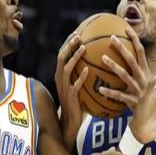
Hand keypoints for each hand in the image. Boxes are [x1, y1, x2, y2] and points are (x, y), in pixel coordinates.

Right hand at [55, 32, 87, 148]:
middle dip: (69, 45)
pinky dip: (80, 76)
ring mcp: (64, 87)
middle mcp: (60, 78)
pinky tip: (87, 70)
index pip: (62, 54)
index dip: (68, 43)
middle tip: (79, 35)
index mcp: (61, 74)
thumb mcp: (76, 86)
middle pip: (61, 57)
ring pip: (66, 68)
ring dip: (74, 57)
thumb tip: (95, 62)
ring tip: (82, 48)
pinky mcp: (70, 96)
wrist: (69, 122)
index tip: (77, 32)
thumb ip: (81, 74)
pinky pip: (75, 85)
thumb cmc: (76, 103)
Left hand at [98, 27, 155, 142]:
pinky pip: (119, 96)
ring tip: (102, 59)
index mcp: (145, 72)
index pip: (140, 51)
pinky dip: (109, 92)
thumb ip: (135, 71)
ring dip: (114, 66)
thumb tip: (128, 57)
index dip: (134, 39)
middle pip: (133, 59)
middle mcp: (143, 78)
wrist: (152, 119)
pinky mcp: (134, 101)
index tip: (125, 28)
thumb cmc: (145, 99)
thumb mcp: (142, 84)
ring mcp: (139, 89)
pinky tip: (99, 89)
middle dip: (122, 48)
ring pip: (125, 75)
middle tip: (111, 38)